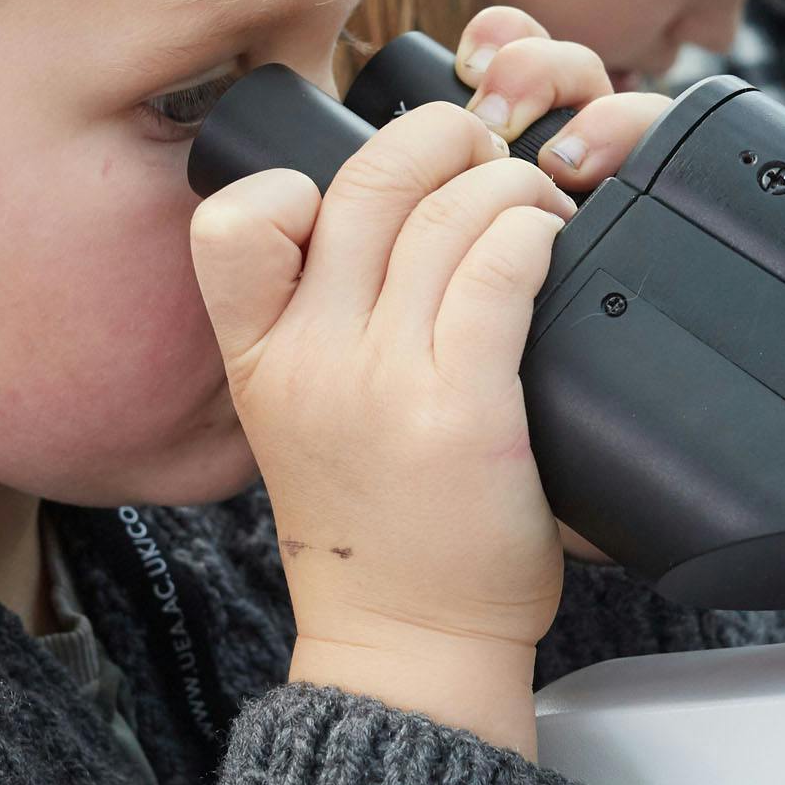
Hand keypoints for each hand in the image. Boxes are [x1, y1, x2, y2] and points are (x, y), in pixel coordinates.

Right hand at [192, 20, 665, 756]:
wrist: (406, 646)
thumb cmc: (375, 533)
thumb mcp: (295, 420)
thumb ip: (312, 327)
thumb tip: (388, 229)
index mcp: (257, 357)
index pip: (233, 217)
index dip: (305, 177)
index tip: (370, 197)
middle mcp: (310, 359)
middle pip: (366, 179)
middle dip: (441, 137)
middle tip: (484, 160)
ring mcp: (383, 381)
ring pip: (446, 209)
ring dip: (509, 185)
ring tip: (535, 212)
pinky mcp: (464, 410)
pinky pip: (501, 269)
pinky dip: (535, 233)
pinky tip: (551, 249)